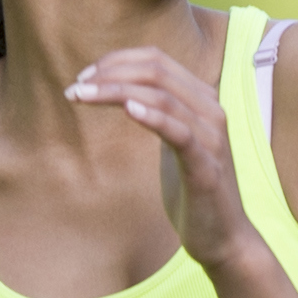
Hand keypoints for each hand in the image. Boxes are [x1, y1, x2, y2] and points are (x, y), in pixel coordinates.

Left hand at [66, 44, 259, 269]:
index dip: (117, 61)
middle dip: (110, 73)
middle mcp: (211, 111)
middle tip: (75, 88)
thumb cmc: (192, 190)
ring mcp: (211, 138)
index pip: (157, 60)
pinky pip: (178, 132)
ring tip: (82, 96)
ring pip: (162, 96)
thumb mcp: (174, 142)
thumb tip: (126, 95)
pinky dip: (152, 116)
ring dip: (116, 91)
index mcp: (202, 100)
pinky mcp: (206, 166)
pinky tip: (128, 111)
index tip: (84, 77)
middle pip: (157, 71)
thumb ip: (161, 115)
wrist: (222, 237)